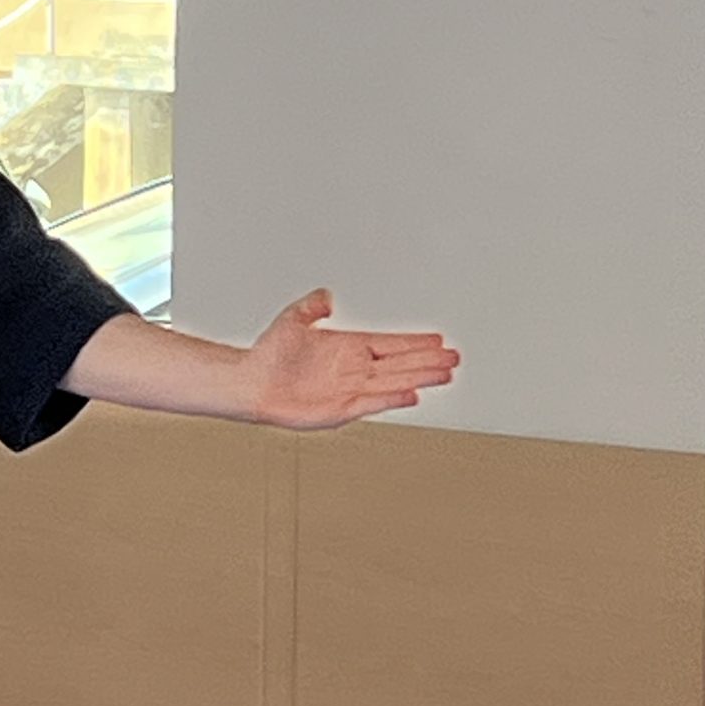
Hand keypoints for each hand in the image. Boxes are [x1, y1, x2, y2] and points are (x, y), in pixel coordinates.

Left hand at [246, 289, 458, 429]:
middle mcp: (353, 370)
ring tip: (445, 375)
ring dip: (418, 378)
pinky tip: (412, 394)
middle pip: (399, 364)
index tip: (439, 340)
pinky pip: (371, 403)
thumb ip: (312, 307)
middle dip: (427, 361)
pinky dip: (391, 399)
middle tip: (455, 358)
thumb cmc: (268, 355)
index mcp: (348, 347)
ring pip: (392, 383)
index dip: (414, 343)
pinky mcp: (339, 410)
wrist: (249, 383)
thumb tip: (327, 295)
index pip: (390, 344)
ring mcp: (349, 390)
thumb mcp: (293, 320)